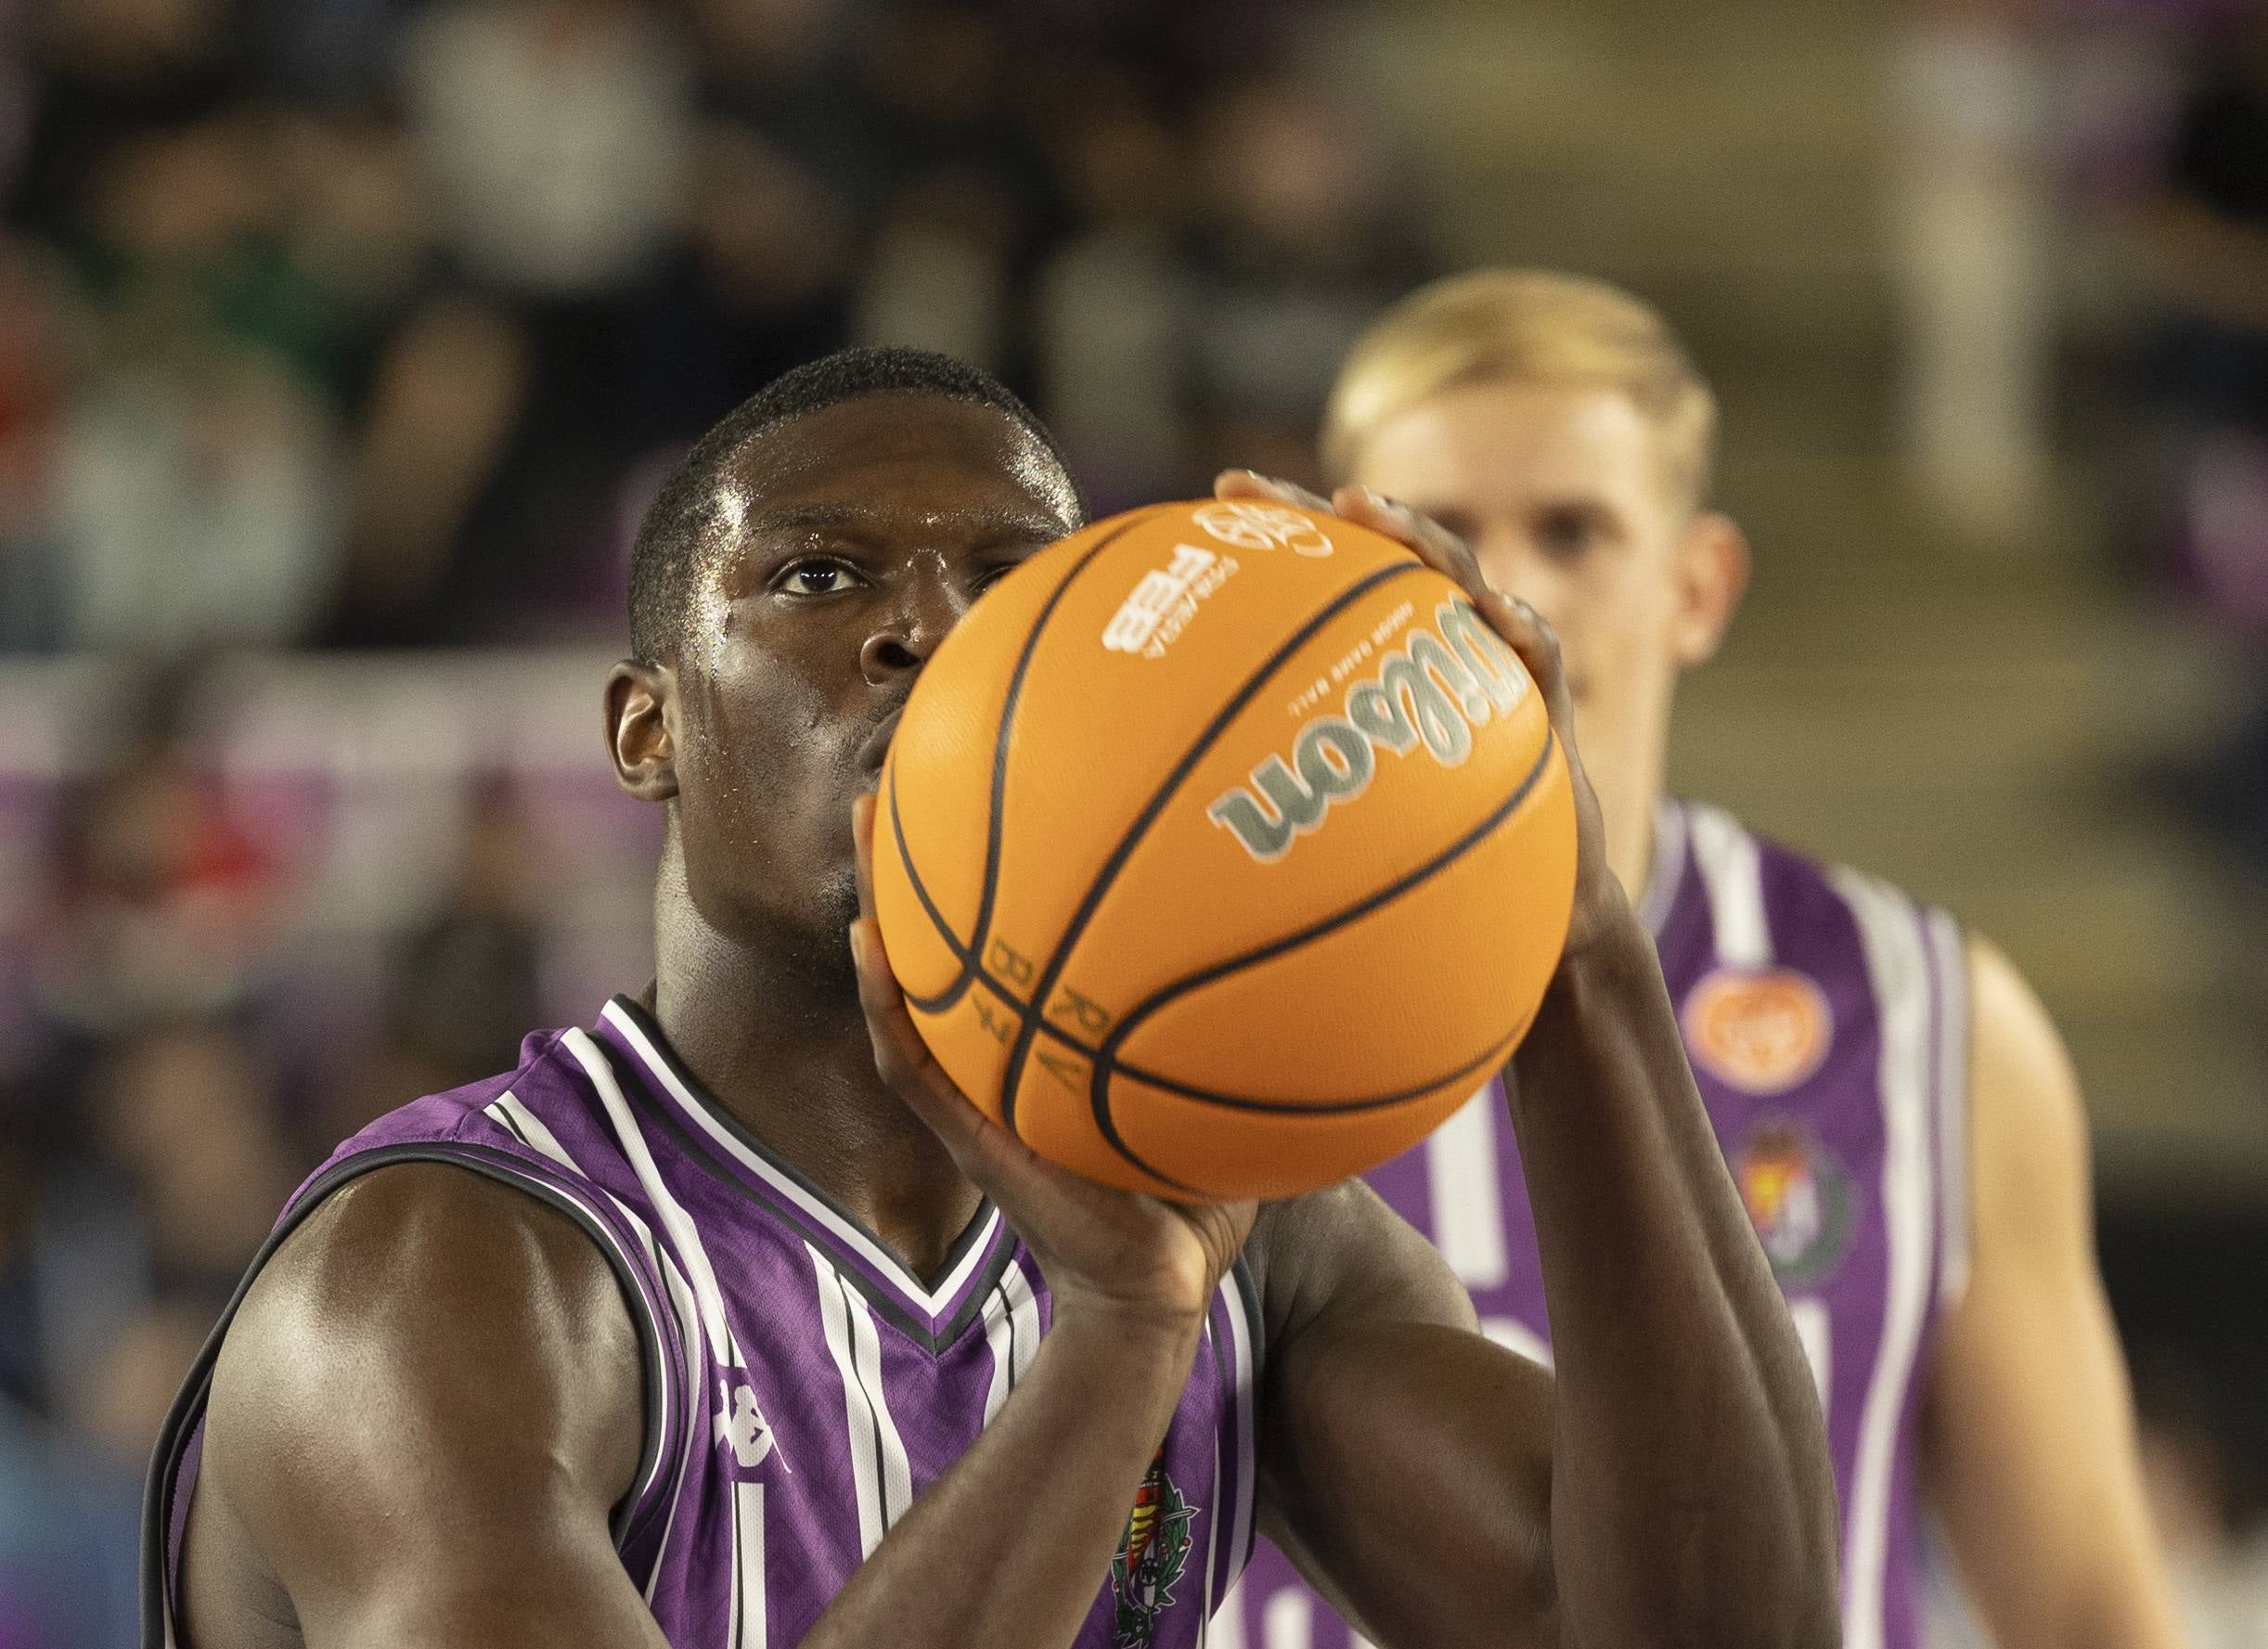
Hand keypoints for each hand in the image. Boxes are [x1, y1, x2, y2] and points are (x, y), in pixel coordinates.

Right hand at [848, 793, 1256, 1338]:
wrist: (1163, 1291)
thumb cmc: (1199, 1195)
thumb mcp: (1233, 1088)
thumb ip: (1265, 1022)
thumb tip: (1337, 943)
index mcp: (1056, 1035)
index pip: (1022, 929)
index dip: (1006, 854)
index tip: (1005, 768)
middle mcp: (1007, 1052)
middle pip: (956, 933)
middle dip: (935, 848)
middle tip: (921, 760)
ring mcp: (975, 1091)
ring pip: (910, 980)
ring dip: (884, 901)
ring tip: (870, 819)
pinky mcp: (964, 1137)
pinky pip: (908, 1062)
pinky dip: (884, 1002)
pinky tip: (870, 942)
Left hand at [1214, 469, 1624, 956]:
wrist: (1530, 898)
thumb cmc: (1425, 852)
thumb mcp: (1345, 819)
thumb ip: (1284, 791)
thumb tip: (1179, 795)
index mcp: (1385, 656)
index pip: (1335, 573)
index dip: (1286, 525)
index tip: (1225, 490)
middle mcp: (1436, 642)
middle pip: (1393, 555)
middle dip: (1342, 509)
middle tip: (1273, 487)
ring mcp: (1493, 662)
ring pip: (1461, 578)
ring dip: (1418, 536)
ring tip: (1369, 507)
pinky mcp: (1547, 701)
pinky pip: (1542, 654)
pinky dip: (1523, 628)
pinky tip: (1499, 614)